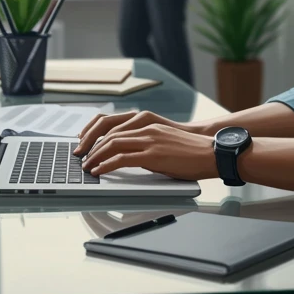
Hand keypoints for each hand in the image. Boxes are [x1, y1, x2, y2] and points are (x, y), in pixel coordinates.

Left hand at [74, 109, 216, 157]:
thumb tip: (130, 156)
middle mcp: (146, 128)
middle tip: (81, 157)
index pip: (114, 124)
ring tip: (87, 166)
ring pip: (112, 144)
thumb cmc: (191, 151)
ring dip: (95, 156)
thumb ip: (147, 143)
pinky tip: (99, 171)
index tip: (86, 144)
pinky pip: (122, 158)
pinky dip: (106, 165)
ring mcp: (149, 140)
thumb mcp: (165, 141)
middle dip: (91, 146)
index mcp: (148, 123)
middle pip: (109, 133)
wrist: (211, 153)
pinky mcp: (153, 155)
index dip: (96, 134)